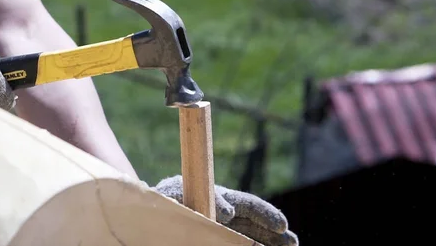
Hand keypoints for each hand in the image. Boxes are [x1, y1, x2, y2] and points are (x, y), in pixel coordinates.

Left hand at [153, 175, 298, 245]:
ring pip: (249, 237)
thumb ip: (199, 199)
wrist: (142, 214)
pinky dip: (250, 245)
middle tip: (293, 243)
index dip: (265, 215)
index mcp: (216, 197)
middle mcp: (223, 214)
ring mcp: (219, 230)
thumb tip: (229, 213)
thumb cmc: (161, 199)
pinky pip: (234, 242)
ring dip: (268, 244)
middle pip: (255, 224)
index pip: (247, 205)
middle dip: (274, 234)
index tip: (282, 227)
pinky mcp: (212, 236)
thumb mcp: (175, 195)